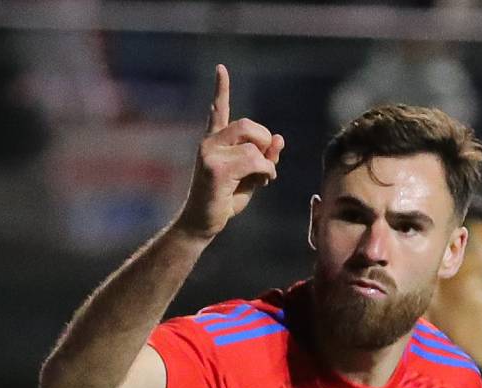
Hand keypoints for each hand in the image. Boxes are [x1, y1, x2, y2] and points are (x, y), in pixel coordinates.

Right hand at [173, 64, 284, 239]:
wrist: (202, 224)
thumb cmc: (224, 200)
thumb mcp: (251, 176)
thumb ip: (265, 157)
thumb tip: (279, 138)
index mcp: (214, 141)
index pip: (218, 110)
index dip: (221, 89)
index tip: (221, 68)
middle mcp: (209, 143)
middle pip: (248, 124)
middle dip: (265, 140)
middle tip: (266, 161)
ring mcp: (209, 154)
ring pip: (253, 145)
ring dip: (267, 163)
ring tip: (263, 178)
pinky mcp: (215, 168)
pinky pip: (253, 160)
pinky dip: (266, 172)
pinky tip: (262, 182)